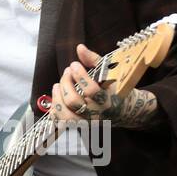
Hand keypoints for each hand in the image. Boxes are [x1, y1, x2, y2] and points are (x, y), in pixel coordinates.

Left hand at [50, 43, 164, 131]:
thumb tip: (79, 48)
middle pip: (73, 102)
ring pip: (65, 115)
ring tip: (57, 85)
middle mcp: (96, 115)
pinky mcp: (79, 127)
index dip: (79, 76)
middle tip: (67, 72)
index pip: (91, 90)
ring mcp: (86, 123)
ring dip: (57, 97)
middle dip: (66, 83)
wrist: (121, 110)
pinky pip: (61, 122)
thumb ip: (94, 60)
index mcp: (107, 101)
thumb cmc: (114, 88)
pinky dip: (55, 110)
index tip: (74, 65)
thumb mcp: (109, 73)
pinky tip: (57, 97)